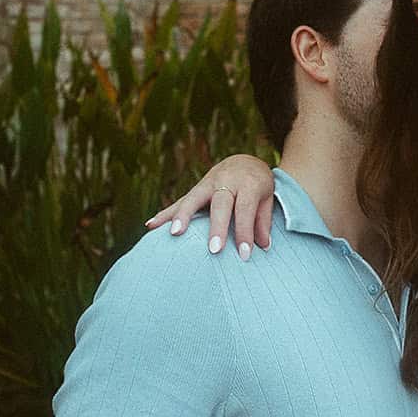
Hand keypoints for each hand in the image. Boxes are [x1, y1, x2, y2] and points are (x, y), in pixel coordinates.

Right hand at [145, 154, 275, 256]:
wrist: (245, 162)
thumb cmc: (258, 185)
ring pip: (193, 198)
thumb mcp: (267, 198)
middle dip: (216, 227)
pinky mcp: (196, 188)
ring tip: (174, 234)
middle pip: (220, 204)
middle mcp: (226, 181)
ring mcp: (208, 183)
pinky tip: (151, 225)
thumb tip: (263, 246)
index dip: (244, 232)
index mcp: (247, 184)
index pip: (245, 209)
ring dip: (182, 216)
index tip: (245, 254)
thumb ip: (263, 221)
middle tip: (214, 249)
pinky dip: (165, 214)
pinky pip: (179, 201)